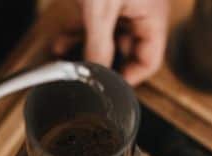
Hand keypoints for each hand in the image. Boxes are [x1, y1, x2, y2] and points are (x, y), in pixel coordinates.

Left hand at [52, 0, 169, 84]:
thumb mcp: (100, 10)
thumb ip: (99, 45)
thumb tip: (95, 74)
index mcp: (152, 16)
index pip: (149, 61)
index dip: (129, 78)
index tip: (108, 90)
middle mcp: (140, 13)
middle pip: (127, 52)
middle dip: (103, 65)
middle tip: (84, 79)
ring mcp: (122, 5)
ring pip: (106, 39)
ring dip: (85, 51)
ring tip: (66, 65)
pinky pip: (93, 23)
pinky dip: (77, 34)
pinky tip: (59, 45)